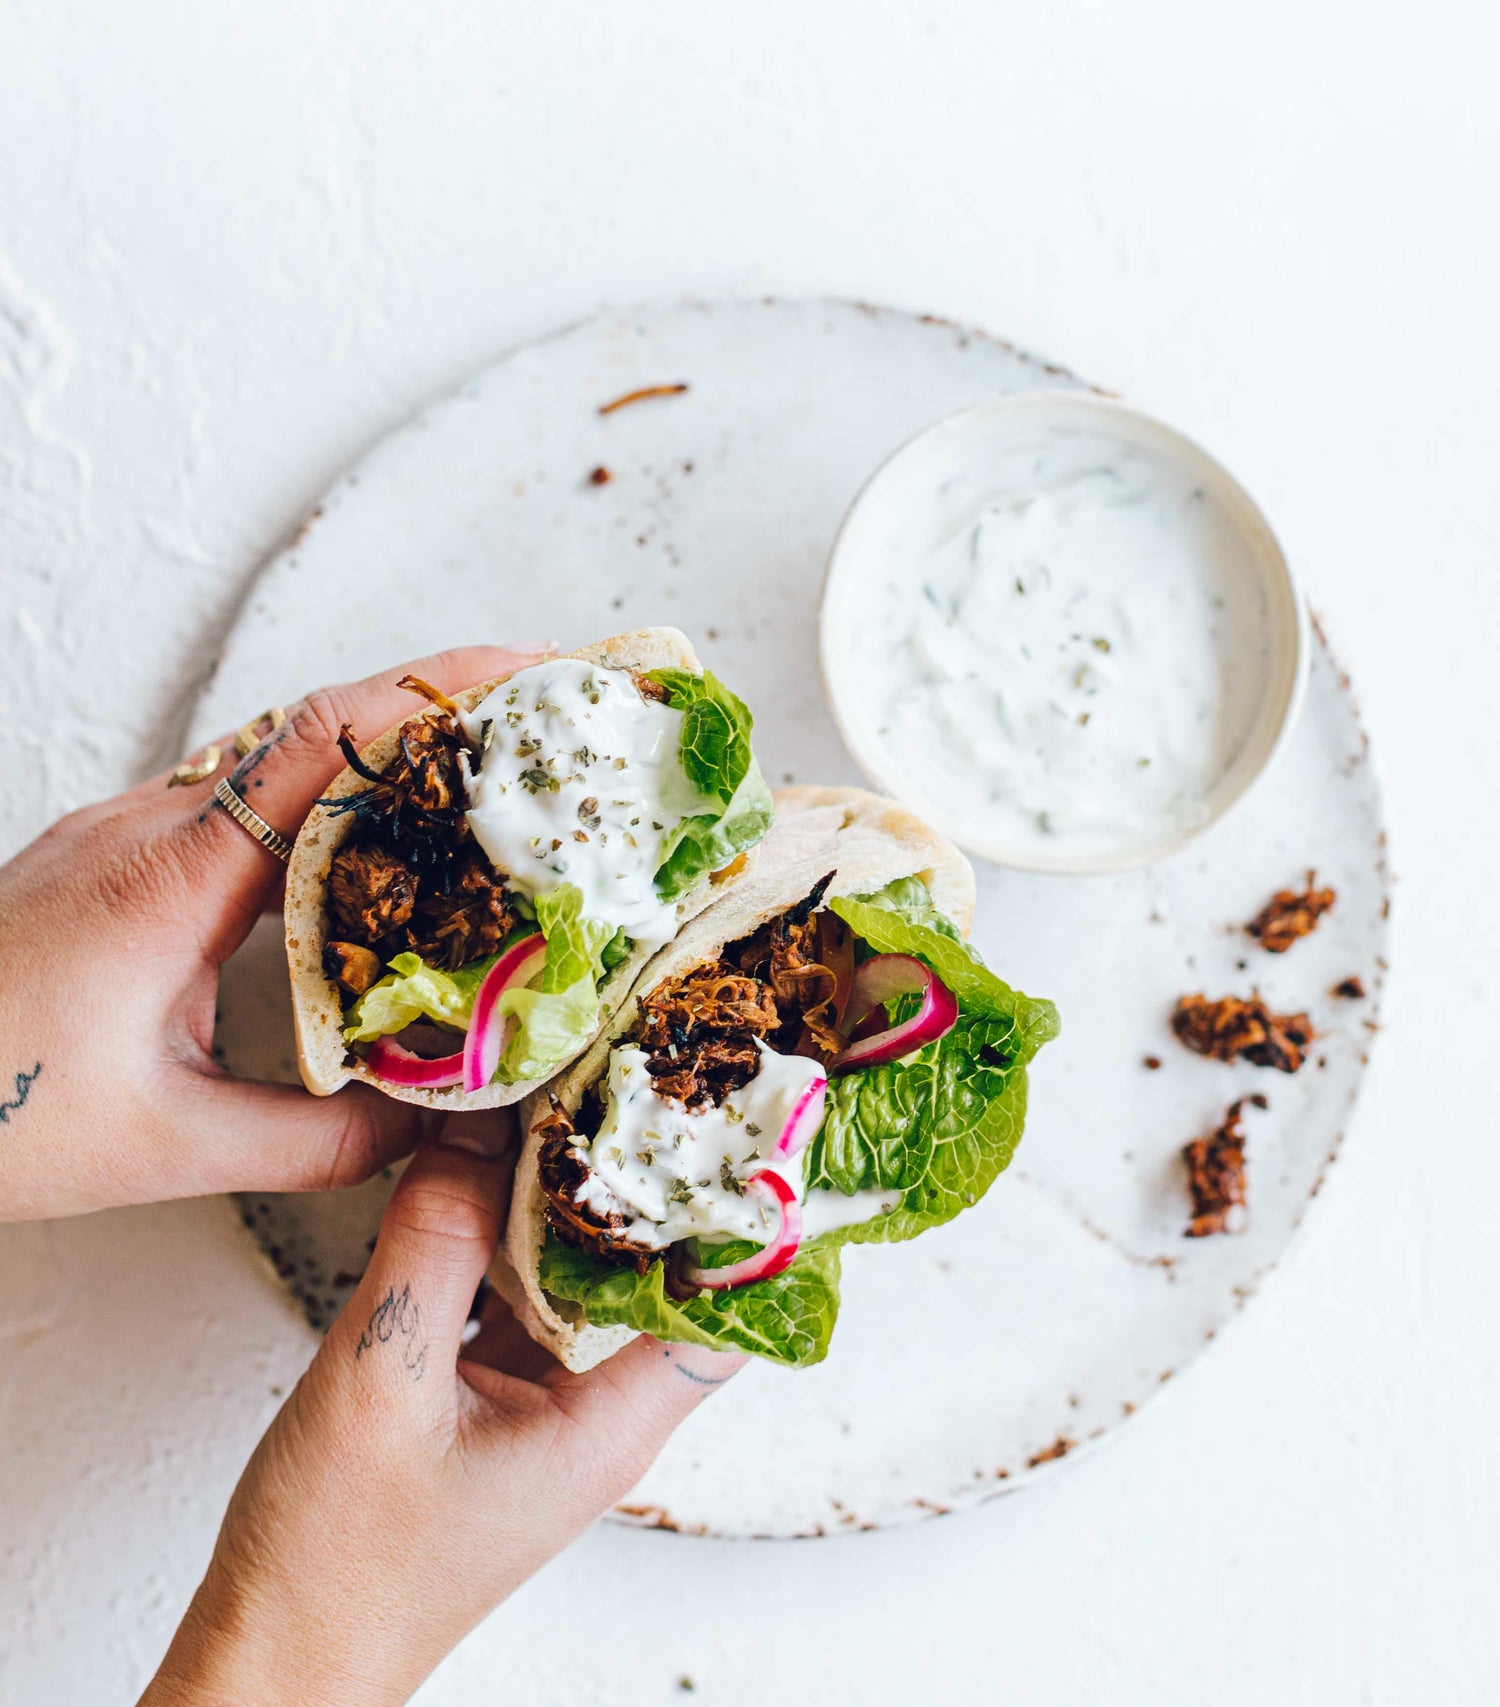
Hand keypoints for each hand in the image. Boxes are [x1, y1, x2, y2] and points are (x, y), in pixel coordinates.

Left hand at [0, 645, 539, 1220]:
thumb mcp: (166, 1145)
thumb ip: (315, 1142)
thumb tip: (427, 1130)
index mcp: (176, 875)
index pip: (329, 740)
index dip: (438, 693)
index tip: (531, 675)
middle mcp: (151, 827)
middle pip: (319, 725)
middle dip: (438, 706)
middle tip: (540, 717)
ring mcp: (123, 831)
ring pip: (276, 756)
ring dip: (380, 751)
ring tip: (476, 774)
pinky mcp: (107, 855)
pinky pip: (235, 797)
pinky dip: (319, 797)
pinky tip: (362, 841)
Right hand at [140, 1119, 744, 1706]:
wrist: (278, 1661)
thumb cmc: (335, 1567)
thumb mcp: (378, 1376)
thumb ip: (431, 1244)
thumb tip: (474, 1130)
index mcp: (609, 1421)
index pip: (725, 1309)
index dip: (736, 1218)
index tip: (723, 1124)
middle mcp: (598, 1414)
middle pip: (659, 1278)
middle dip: (646, 1184)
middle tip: (627, 1080)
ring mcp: (549, 1410)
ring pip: (587, 1283)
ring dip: (567, 1208)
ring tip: (555, 1107)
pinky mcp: (499, 1407)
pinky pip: (525, 1303)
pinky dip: (508, 1244)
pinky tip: (476, 1184)